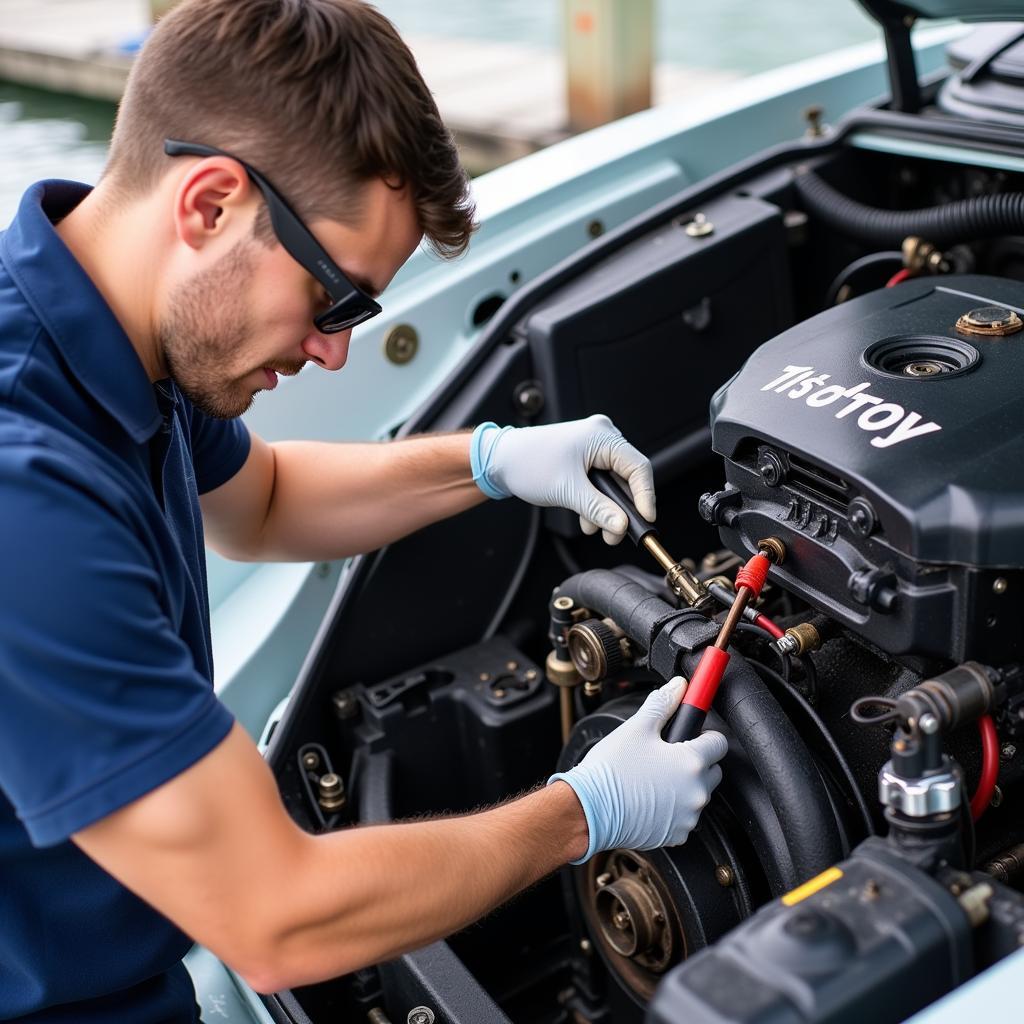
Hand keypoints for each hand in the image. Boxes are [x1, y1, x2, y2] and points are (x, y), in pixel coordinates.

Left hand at [470, 415, 654, 543]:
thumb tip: (621, 526)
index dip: (645, 496)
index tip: (645, 520)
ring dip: (605, 509)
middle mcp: (602, 436)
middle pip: (627, 477)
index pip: (638, 467)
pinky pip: (600, 482)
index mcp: (602, 436)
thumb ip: (598, 510)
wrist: (499, 460)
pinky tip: (585, 517)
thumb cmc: (527, 464)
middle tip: (616, 533)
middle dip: (620, 508)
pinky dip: (595, 501)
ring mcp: (593, 446)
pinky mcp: (584, 457)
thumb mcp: (567, 491)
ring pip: (613, 483)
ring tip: (594, 528)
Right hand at [548, 677, 727, 862]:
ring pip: (698, 793)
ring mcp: (688, 816)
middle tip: (668, 755)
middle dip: (696, 760)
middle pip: (712, 769)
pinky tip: (652, 798)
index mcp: (691, 762)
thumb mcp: (637, 727)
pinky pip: (685, 816)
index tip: (692, 733)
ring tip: (655, 778)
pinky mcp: (677, 835)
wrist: (589, 810)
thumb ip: (663, 703)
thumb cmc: (611, 770)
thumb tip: (678, 686)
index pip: (719, 742)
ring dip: (685, 785)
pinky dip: (674, 808)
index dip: (704, 734)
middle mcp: (696, 792)